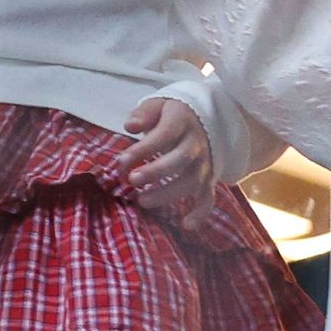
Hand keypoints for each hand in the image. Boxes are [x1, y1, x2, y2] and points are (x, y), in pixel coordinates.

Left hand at [120, 97, 217, 219]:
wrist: (208, 119)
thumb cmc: (173, 115)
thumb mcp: (160, 104)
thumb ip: (144, 113)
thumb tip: (130, 126)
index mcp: (182, 123)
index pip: (164, 135)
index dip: (143, 149)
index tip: (121, 161)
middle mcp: (196, 145)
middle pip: (179, 160)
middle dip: (155, 172)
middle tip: (131, 180)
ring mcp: (204, 164)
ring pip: (192, 181)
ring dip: (169, 193)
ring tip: (142, 201)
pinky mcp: (208, 180)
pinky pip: (209, 197)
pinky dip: (201, 213)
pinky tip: (186, 225)